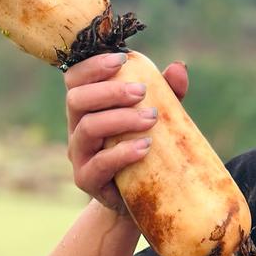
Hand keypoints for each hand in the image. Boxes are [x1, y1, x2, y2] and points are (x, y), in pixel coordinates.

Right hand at [64, 52, 187, 212]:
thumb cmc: (150, 148)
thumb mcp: (162, 118)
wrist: (147, 197)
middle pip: (76, 99)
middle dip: (110, 92)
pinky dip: (122, 153)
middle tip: (142, 92)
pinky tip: (145, 147)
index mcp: (88, 106)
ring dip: (120, 119)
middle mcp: (77, 127)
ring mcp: (79, 154)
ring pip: (87, 129)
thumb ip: (168, 94)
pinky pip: (98, 164)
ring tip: (151, 119)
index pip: (76, 78)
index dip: (93, 65)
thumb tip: (179, 67)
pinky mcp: (87, 180)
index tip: (122, 59)